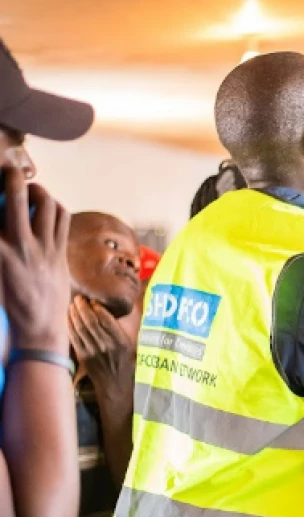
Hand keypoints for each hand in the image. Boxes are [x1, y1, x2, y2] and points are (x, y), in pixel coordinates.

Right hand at [0, 165, 70, 350]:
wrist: (38, 326)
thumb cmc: (8, 303)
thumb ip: (0, 245)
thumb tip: (3, 229)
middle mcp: (19, 244)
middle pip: (17, 197)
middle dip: (11, 176)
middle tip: (7, 168)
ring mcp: (44, 248)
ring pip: (47, 204)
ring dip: (38, 191)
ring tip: (31, 189)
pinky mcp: (60, 252)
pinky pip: (62, 219)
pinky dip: (55, 207)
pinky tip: (48, 208)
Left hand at [68, 296, 135, 386]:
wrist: (114, 384)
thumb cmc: (124, 362)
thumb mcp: (129, 345)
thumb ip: (119, 330)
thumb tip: (106, 312)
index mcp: (121, 341)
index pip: (107, 321)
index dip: (98, 309)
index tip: (93, 300)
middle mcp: (107, 345)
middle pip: (91, 322)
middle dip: (83, 308)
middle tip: (79, 298)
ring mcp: (93, 351)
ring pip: (81, 328)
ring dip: (75, 314)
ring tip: (73, 304)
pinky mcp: (83, 356)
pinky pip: (74, 338)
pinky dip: (70, 326)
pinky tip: (68, 318)